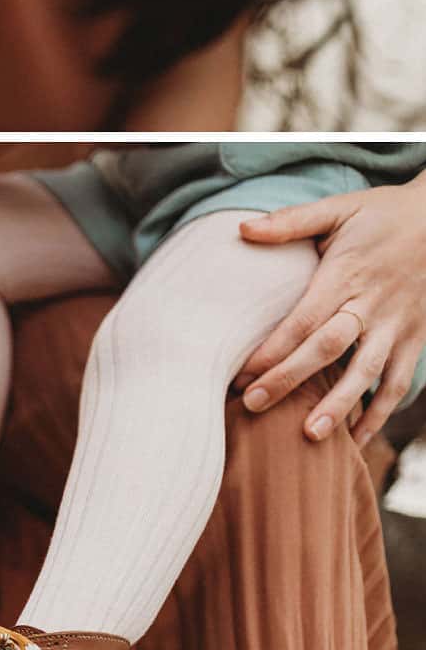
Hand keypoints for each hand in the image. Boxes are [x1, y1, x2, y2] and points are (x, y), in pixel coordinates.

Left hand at [238, 182, 425, 442]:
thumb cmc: (382, 215)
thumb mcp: (338, 209)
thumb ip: (291, 222)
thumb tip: (242, 231)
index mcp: (346, 273)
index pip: (304, 318)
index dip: (273, 348)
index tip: (241, 373)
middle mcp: (372, 304)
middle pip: (328, 348)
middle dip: (290, 379)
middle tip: (253, 405)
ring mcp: (397, 326)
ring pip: (367, 372)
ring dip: (340, 405)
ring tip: (312, 436)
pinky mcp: (415, 340)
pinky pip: (399, 384)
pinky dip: (380, 414)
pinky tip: (357, 440)